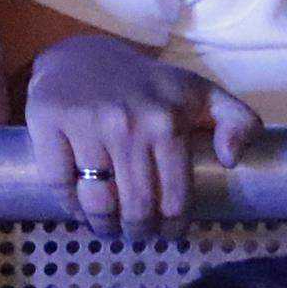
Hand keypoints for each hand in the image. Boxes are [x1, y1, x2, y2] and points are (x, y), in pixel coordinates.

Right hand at [24, 32, 261, 236]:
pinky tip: (80, 208)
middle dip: (138, 231)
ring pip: (97, 201)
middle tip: (137, 233)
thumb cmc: (145, 84)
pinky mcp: (48, 121)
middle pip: (135, 206)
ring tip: (110, 228)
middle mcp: (126, 124)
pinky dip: (70, 206)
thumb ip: (238, 120)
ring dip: (105, 226)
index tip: (168, 232)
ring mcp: (84, 123)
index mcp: (166, 121)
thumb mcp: (199, 94)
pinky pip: (59, 182)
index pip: (174, 198)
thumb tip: (232, 160)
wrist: (82, 54)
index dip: (172, 225)